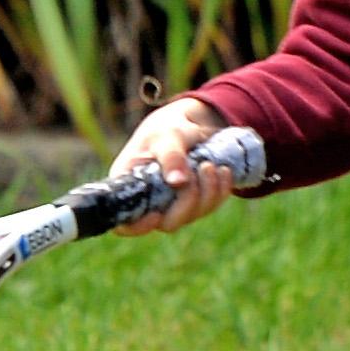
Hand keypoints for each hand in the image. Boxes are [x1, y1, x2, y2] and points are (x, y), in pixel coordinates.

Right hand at [104, 94, 237, 234]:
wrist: (188, 123)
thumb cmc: (167, 128)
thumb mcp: (167, 136)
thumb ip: (171, 156)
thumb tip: (178, 182)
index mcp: (129, 187)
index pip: (125, 223)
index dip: (138, 227)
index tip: (156, 214)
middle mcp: (148, 201)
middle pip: (167, 222)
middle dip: (189, 199)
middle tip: (203, 167)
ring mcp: (171, 204)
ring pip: (191, 216)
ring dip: (209, 192)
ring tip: (211, 164)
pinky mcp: (193, 202)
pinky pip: (209, 207)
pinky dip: (220, 191)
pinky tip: (224, 171)